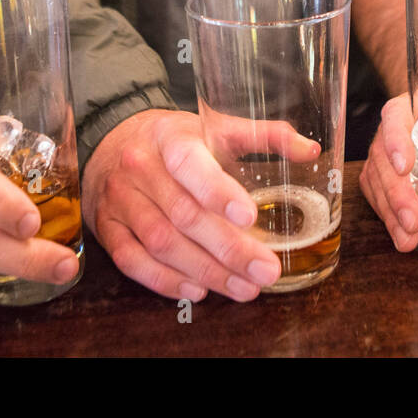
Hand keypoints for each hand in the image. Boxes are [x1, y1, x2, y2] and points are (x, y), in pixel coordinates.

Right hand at [83, 106, 320, 301]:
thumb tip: (309, 150)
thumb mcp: (216, 127)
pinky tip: (197, 290)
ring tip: (244, 287)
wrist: (112, 143)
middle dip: (228, 248)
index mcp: (171, 138)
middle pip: (184, 215)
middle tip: (265, 270)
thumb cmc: (175, 139)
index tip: (250, 218)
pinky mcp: (108, 227)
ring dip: (205, 271)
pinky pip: (132, 261)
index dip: (219, 193)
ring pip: (161, 243)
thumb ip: (264, 136)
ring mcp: (121, 200)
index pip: (191, 165)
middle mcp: (141, 168)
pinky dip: (165, 281)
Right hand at [358, 73, 417, 252]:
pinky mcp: (383, 164)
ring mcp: (385, 144)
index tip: (406, 167)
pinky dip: (386, 214)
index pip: (397, 115)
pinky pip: (375, 189)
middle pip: (383, 156)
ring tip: (408, 239)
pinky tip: (402, 235)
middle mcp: (396, 122)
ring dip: (390, 211)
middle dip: (397, 192)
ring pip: (376, 177)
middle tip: (414, 220)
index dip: (396, 140)